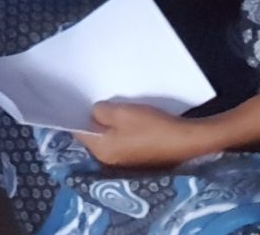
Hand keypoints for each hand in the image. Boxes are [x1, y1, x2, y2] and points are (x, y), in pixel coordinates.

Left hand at [80, 102, 215, 167]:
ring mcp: (123, 161)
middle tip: (90, 98)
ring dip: (106, 123)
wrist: (185, 141)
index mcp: (101, 151)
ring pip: (106, 137)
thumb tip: (93, 114)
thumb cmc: (150, 127)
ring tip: (106, 103)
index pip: (79, 133)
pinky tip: (123, 116)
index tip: (74, 100)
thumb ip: (100, 111)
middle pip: (92, 136)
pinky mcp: (136, 157)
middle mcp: (108, 160)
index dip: (75, 115)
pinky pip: (119, 139)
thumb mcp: (121, 112)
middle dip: (92, 119)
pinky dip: (118, 128)